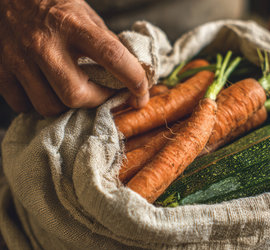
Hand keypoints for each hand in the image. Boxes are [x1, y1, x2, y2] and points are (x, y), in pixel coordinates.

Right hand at [0, 0, 148, 116]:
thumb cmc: (53, 6)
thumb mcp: (86, 15)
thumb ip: (106, 44)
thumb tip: (130, 74)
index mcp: (73, 25)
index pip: (112, 56)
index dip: (134, 80)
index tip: (142, 94)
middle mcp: (44, 43)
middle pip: (76, 94)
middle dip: (97, 100)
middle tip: (103, 93)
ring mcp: (18, 58)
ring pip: (49, 106)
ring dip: (68, 106)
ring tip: (74, 91)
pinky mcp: (0, 70)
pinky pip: (24, 105)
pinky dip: (38, 103)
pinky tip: (46, 89)